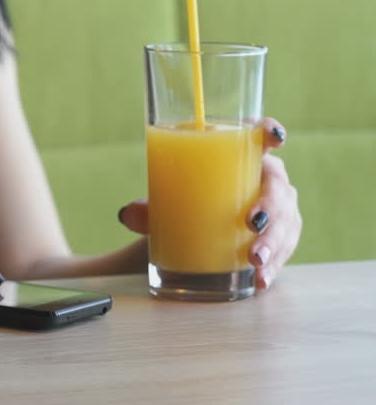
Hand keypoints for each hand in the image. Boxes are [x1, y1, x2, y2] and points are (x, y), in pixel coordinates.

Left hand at [118, 118, 301, 290]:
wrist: (192, 236)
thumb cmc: (185, 208)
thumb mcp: (167, 207)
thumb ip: (149, 210)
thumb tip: (127, 214)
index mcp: (240, 157)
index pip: (259, 136)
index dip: (269, 131)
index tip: (274, 138)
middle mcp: (265, 179)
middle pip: (277, 185)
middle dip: (270, 205)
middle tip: (252, 223)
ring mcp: (278, 209)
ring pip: (286, 220)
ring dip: (273, 242)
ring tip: (256, 261)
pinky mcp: (280, 236)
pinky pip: (284, 248)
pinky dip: (274, 266)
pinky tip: (261, 280)